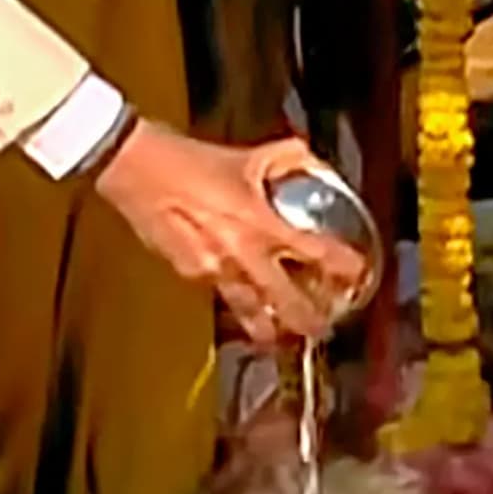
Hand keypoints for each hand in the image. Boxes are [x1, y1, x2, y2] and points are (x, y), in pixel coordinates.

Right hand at [91, 121, 369, 347]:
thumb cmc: (186, 159)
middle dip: (309, 319)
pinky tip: (236, 301)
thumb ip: (283, 159)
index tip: (357, 273)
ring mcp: (215, 270)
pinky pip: (219, 294)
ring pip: (250, 310)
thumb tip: (306, 159)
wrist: (135, 169)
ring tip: (278, 336)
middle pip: (287, 301)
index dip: (343, 266)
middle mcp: (243, 254)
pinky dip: (233, 300)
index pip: (316, 253)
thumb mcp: (242, 157)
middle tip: (322, 328)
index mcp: (262, 222)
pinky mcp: (189, 273)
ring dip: (268, 325)